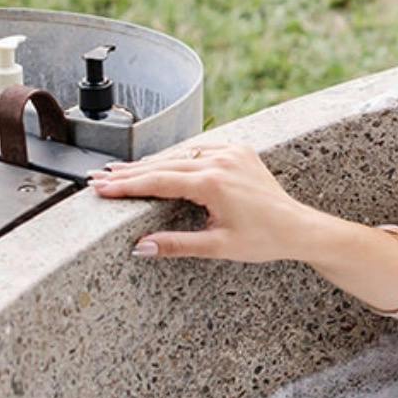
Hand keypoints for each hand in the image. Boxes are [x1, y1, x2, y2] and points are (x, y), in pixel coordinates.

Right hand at [88, 142, 319, 263]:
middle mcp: (220, 161)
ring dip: (150, 164)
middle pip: (163, 165)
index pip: (157, 181)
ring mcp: (231, 153)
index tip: (101, 188)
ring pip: (180, 155)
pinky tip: (159, 163)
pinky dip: (178, 158)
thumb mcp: (218, 247)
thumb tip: (141, 247)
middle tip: (98, 178)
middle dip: (129, 173)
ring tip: (120, 171)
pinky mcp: (239, 151)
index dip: (126, 185)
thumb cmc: (265, 239)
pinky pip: (200, 150)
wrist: (299, 227)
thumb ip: (177, 245)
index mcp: (213, 183)